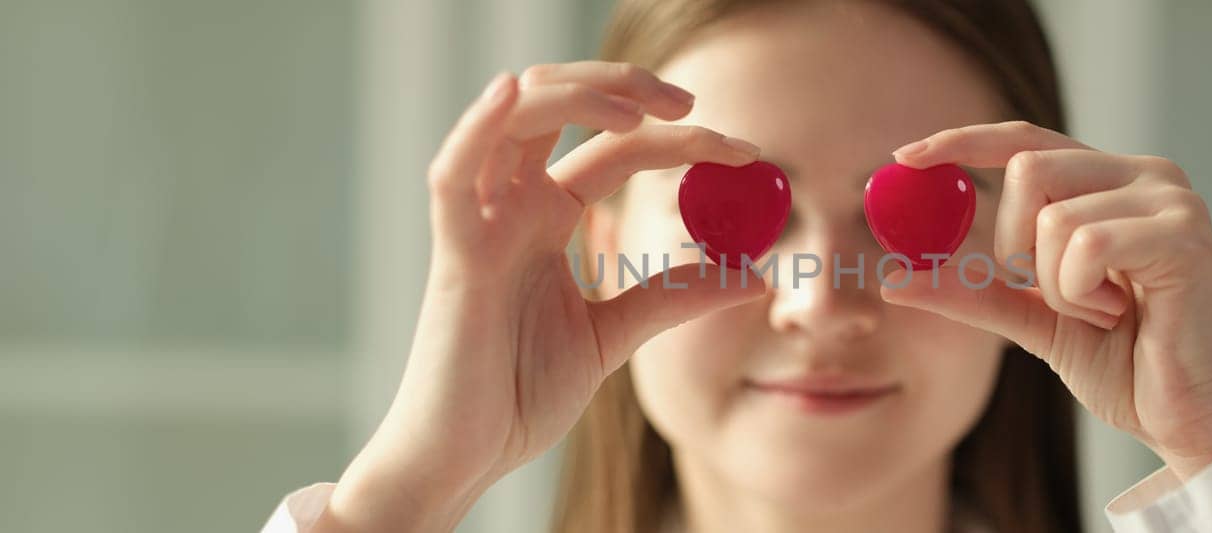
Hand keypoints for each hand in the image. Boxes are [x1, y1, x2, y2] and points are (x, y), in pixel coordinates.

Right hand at [315, 62, 765, 531]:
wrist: (468, 457)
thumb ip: (675, 297)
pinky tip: (511, 92)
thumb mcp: (615, 335)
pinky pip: (453, 177)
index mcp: (548, 217)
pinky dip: (476, 127)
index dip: (681, 141)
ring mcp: (480, 224)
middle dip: (628, 90)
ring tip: (642, 111)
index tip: (746, 154)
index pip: (618, 149)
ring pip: (514, 120)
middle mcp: (512, 206)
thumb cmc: (519, 394)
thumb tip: (756, 272)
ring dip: (576, 96)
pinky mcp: (454, 255)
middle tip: (693, 105)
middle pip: (562, 109)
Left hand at [882, 121, 1211, 479]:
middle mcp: (1145, 175)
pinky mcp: (1184, 234)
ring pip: (1051, 214)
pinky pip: (1086, 244)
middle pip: (1027, 166)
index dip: (962, 142)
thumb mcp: (1032, 320)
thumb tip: (895, 279)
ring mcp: (1170, 199)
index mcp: (1111, 183)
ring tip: (1102, 313)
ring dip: (1055, 285)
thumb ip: (971, 292)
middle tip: (1050, 294)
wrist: (1186, 419)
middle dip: (1012, 244)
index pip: (1025, 140)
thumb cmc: (1125, 364)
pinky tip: (1118, 315)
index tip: (904, 156)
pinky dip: (1079, 292)